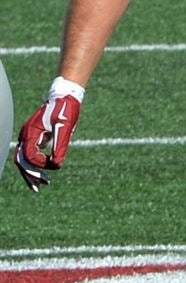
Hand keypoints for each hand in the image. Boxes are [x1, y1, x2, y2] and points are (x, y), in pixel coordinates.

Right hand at [14, 77, 85, 191]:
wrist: (66, 95)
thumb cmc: (65, 109)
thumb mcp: (65, 128)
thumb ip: (60, 146)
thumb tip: (57, 165)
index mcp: (30, 133)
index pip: (29, 157)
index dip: (40, 165)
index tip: (54, 168)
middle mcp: (26, 135)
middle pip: (22, 160)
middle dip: (31, 175)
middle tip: (41, 187)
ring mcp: (30, 135)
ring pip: (25, 158)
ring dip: (32, 171)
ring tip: (42, 184)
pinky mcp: (36, 135)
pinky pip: (31, 152)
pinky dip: (36, 162)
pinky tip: (45, 169)